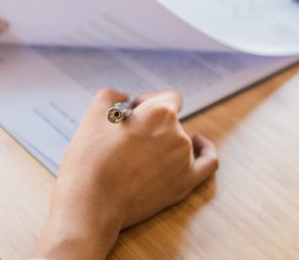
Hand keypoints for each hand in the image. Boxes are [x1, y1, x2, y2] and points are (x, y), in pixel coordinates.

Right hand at [32, 89, 218, 259]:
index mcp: (160, 113)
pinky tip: (199, 144)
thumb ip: (110, 95)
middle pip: (170, 120)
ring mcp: (183, 161)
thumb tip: (124, 96)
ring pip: (179, 140)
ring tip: (137, 154)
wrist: (91, 203)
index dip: (149, 101)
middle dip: (150, 125)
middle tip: (125, 139)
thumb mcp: (93, 115)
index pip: (167, 97)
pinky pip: (208, 163)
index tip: (134, 111)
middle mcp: (178, 134)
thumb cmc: (90, 160)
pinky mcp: (184, 184)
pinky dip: (206, 151)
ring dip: (162, 141)